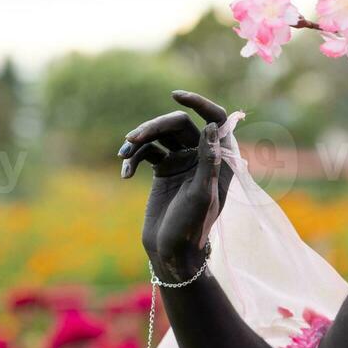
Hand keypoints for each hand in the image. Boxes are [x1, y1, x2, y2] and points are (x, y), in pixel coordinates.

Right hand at [118, 91, 234, 280]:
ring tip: (124, 155)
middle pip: (178, 124)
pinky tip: (125, 172)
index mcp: (222, 159)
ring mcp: (183, 161)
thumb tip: (212, 126)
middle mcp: (203, 156)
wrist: (172, 252)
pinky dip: (134, 158)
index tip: (176, 95)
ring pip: (159, 136)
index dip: (199, 104)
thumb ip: (208, 160)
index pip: (215, 119)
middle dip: (154, 127)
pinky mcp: (164, 170)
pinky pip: (147, 152)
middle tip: (132, 139)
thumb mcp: (201, 193)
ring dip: (139, 141)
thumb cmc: (192, 226)